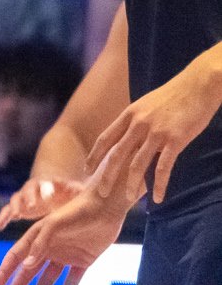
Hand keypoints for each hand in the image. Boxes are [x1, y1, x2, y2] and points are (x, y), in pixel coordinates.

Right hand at [0, 176, 86, 230]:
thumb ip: (77, 189)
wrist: (51, 191)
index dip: (47, 190)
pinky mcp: (18, 208)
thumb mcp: (73, 190)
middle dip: (29, 198)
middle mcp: (32, 188)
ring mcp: (23, 198)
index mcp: (46, 183)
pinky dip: (2, 218)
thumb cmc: (65, 193)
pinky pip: (6, 212)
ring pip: (16, 200)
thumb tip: (82, 188)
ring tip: (14, 216)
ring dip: (15, 207)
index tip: (50, 196)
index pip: (46, 184)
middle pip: (28, 190)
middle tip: (32, 206)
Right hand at [0, 182, 128, 284]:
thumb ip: (40, 244)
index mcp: (36, 236)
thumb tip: (26, 266)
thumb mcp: (54, 224)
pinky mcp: (83, 260)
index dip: (4, 272)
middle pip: (28, 270)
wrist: (105, 208)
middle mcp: (48, 247)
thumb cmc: (77, 211)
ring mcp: (65, 255)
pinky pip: (73, 279)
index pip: (15, 257)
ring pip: (49, 278)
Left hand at [89, 54, 221, 203]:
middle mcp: (138, 124)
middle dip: (106, 175)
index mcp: (129, 115)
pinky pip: (163, 167)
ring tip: (129, 200)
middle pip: (116, 154)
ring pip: (138, 164)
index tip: (87, 169)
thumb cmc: (174, 96)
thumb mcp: (147, 105)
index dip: (95, 155)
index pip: (106, 138)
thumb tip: (131, 136)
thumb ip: (137, 121)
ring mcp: (156, 132)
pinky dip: (160, 185)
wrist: (197, 85)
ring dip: (132, 184)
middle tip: (99, 192)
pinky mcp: (175, 140)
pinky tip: (159, 198)